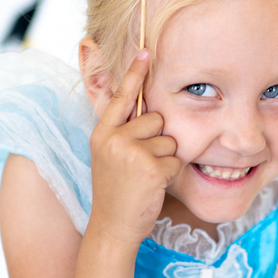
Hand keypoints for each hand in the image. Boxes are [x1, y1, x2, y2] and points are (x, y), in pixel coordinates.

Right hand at [86, 51, 180, 246]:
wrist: (113, 227)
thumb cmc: (117, 191)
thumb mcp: (109, 156)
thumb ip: (123, 132)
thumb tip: (147, 109)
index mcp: (102, 133)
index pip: (121, 97)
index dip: (134, 73)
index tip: (145, 49)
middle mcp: (114, 139)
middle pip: (156, 120)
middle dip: (157, 140)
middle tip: (141, 165)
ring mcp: (131, 154)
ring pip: (169, 141)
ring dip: (165, 159)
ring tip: (145, 177)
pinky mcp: (150, 169)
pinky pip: (175, 161)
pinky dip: (170, 174)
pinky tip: (153, 186)